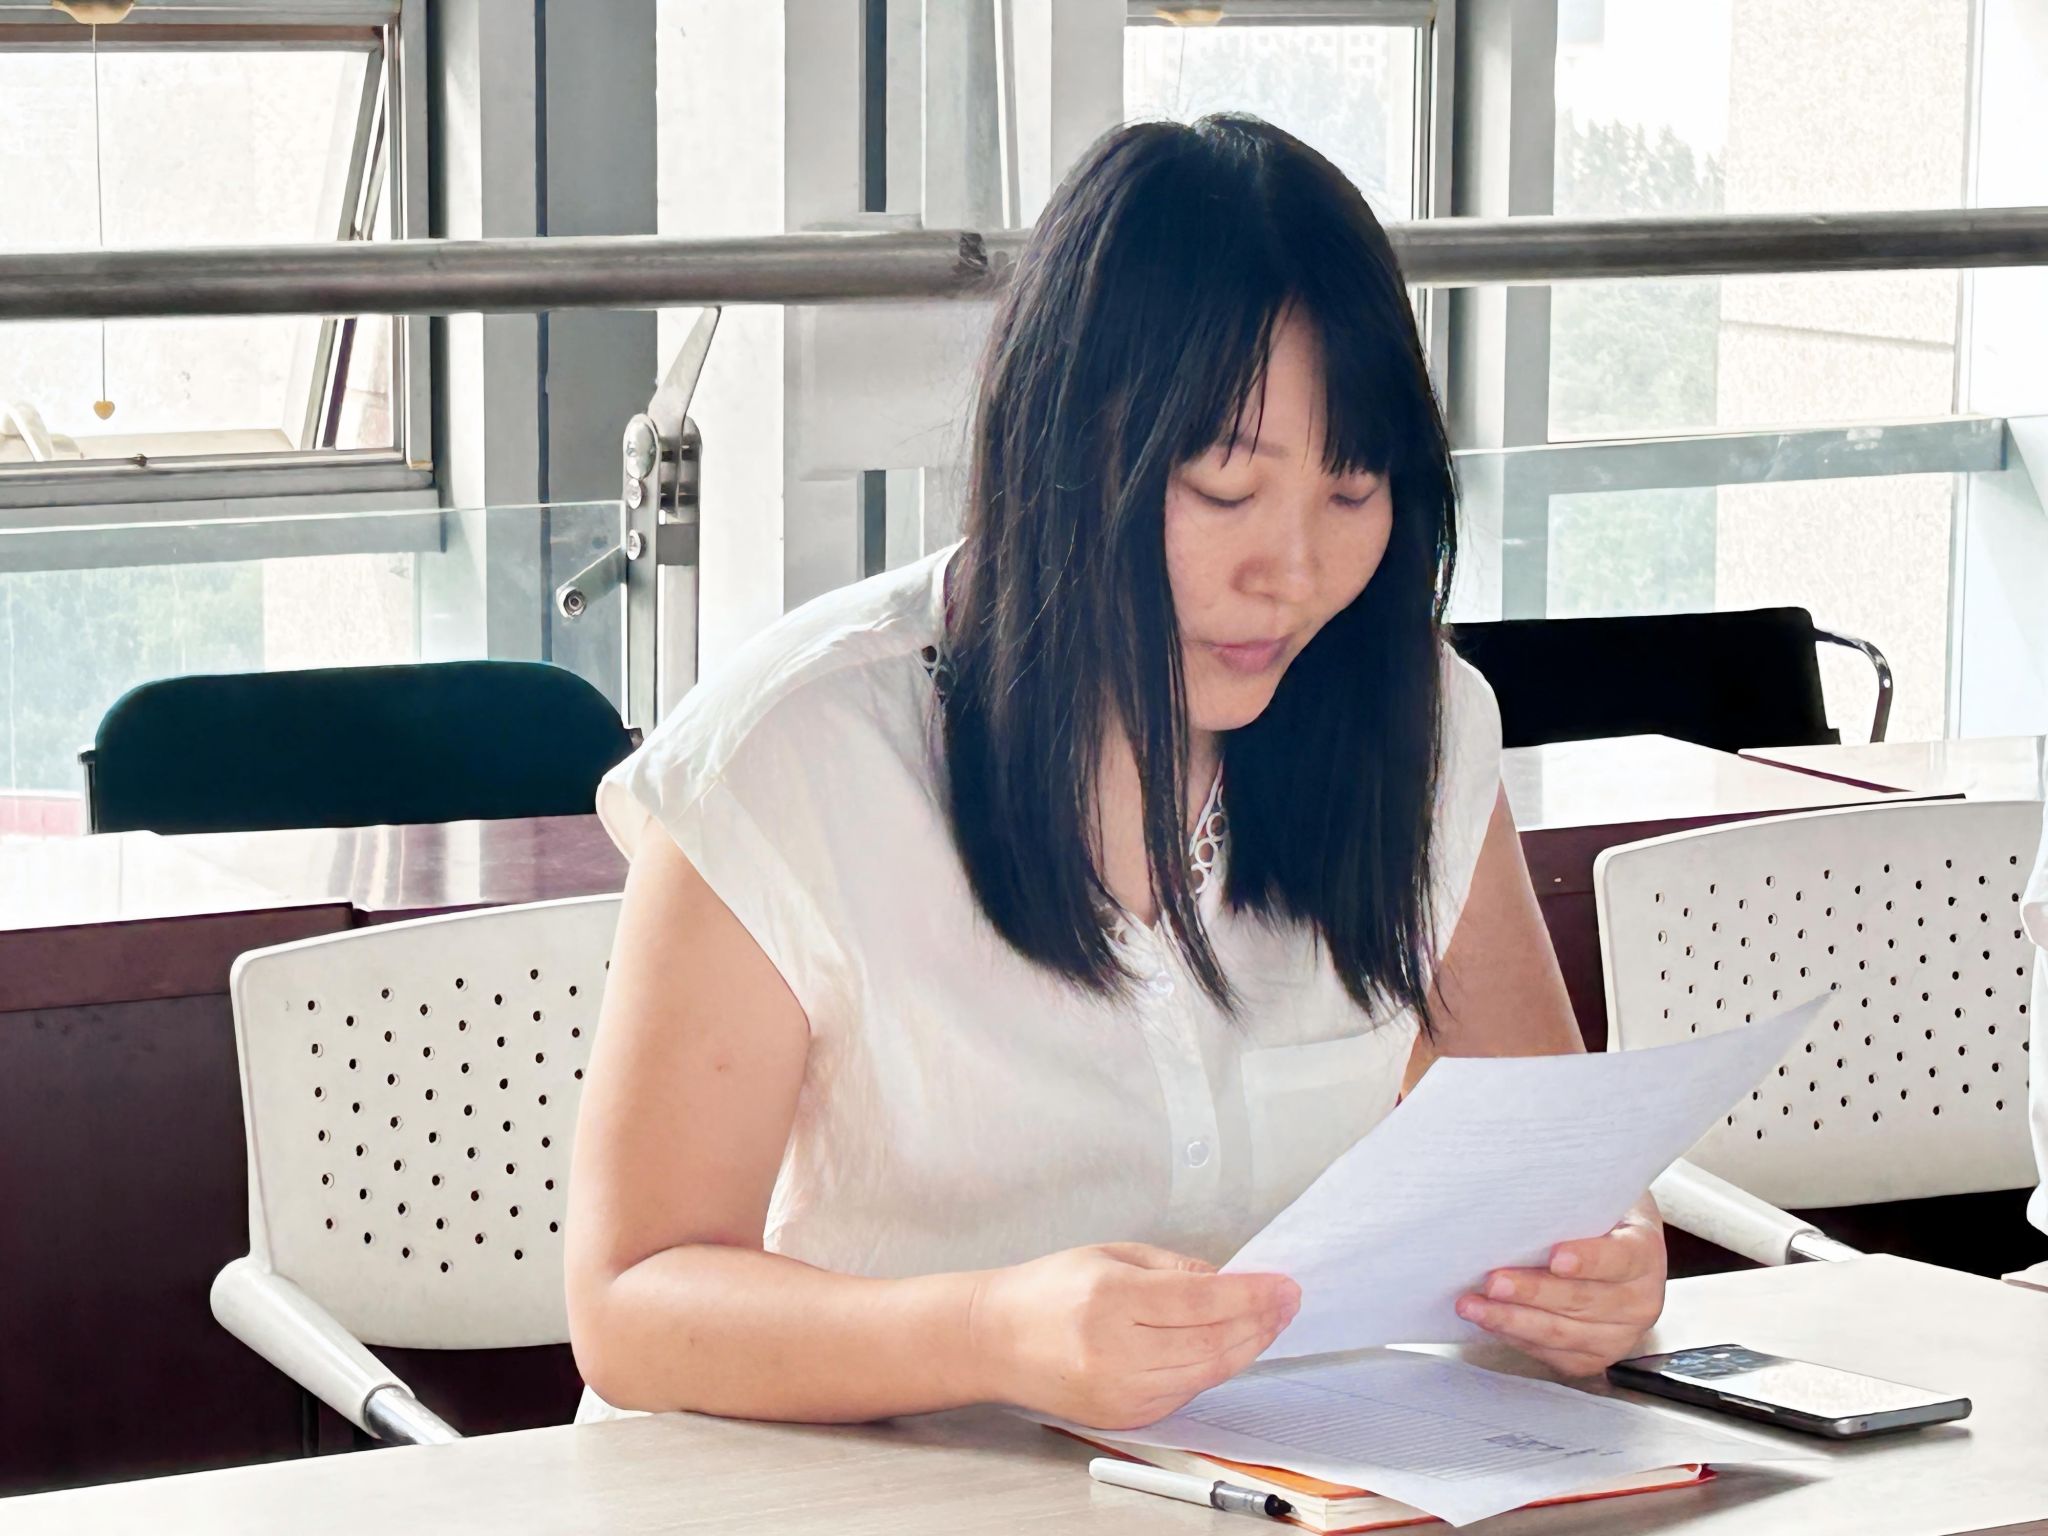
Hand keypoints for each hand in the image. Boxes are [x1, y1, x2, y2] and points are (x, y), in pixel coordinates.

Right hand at [966, 1242, 1299, 1429]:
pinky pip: (1186, 1391)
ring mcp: (1121, 1392)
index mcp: (1110, 1301)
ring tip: (1268, 1322)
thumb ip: (1174, 1268)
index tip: (1284, 1286)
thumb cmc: (1048, 1291)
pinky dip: (1215, 1368)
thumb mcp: (1111, 1255)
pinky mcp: (1125, 1417)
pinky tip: (1231, 1346)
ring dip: (1246, 1347)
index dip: (1252, 1294)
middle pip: (1212, 1343)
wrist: (994, 1341)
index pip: (1202, 1300)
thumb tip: (1230, 1282)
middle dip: (1260, 1322)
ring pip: (1206, 1373)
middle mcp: (1116, 1352)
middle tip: (1287, 1302)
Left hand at [1455, 1198, 1666, 1377]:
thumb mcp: (1593, 1197)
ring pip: (1562, 1333)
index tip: (1555, 1257)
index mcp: (1643, 1252)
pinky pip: (1552, 1354)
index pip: (1618, 1258)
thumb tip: (1517, 1202)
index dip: (1589, 1260)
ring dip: (1512, 1320)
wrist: (1614, 1249)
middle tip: (1492, 1282)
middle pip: (1582, 1300)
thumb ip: (1569, 1203)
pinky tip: (1489, 1323)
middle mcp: (1639, 1300)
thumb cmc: (1593, 1217)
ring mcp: (1620, 1335)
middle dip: (1532, 1292)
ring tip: (1473, 1306)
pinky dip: (1516, 1337)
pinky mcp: (1595, 1358)